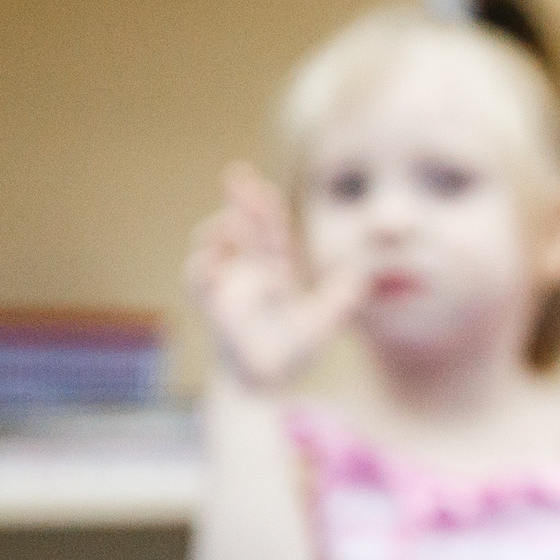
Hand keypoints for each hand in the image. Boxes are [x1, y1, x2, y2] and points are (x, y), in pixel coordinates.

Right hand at [184, 163, 366, 391]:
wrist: (262, 384)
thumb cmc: (289, 355)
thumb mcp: (321, 325)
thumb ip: (339, 300)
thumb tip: (361, 274)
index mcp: (273, 270)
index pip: (269, 230)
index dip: (264, 205)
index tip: (258, 183)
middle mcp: (247, 272)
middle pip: (240, 227)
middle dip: (237, 200)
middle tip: (235, 175)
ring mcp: (226, 286)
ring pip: (212, 245)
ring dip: (218, 230)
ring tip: (229, 225)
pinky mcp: (210, 306)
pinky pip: (198, 280)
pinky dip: (202, 267)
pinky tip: (211, 261)